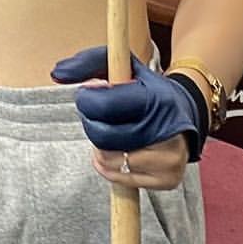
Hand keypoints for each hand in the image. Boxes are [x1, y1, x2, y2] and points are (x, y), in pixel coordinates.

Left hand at [52, 47, 207, 191]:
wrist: (186, 114)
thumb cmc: (147, 90)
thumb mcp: (125, 67)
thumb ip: (88, 63)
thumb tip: (56, 73)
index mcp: (155, 99)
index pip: (106, 106)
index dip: (88, 102)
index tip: (87, 97)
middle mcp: (166, 130)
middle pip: (104, 137)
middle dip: (93, 126)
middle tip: (100, 117)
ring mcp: (169, 159)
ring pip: (110, 160)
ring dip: (101, 147)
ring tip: (114, 133)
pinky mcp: (167, 180)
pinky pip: (120, 178)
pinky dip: (110, 166)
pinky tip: (119, 150)